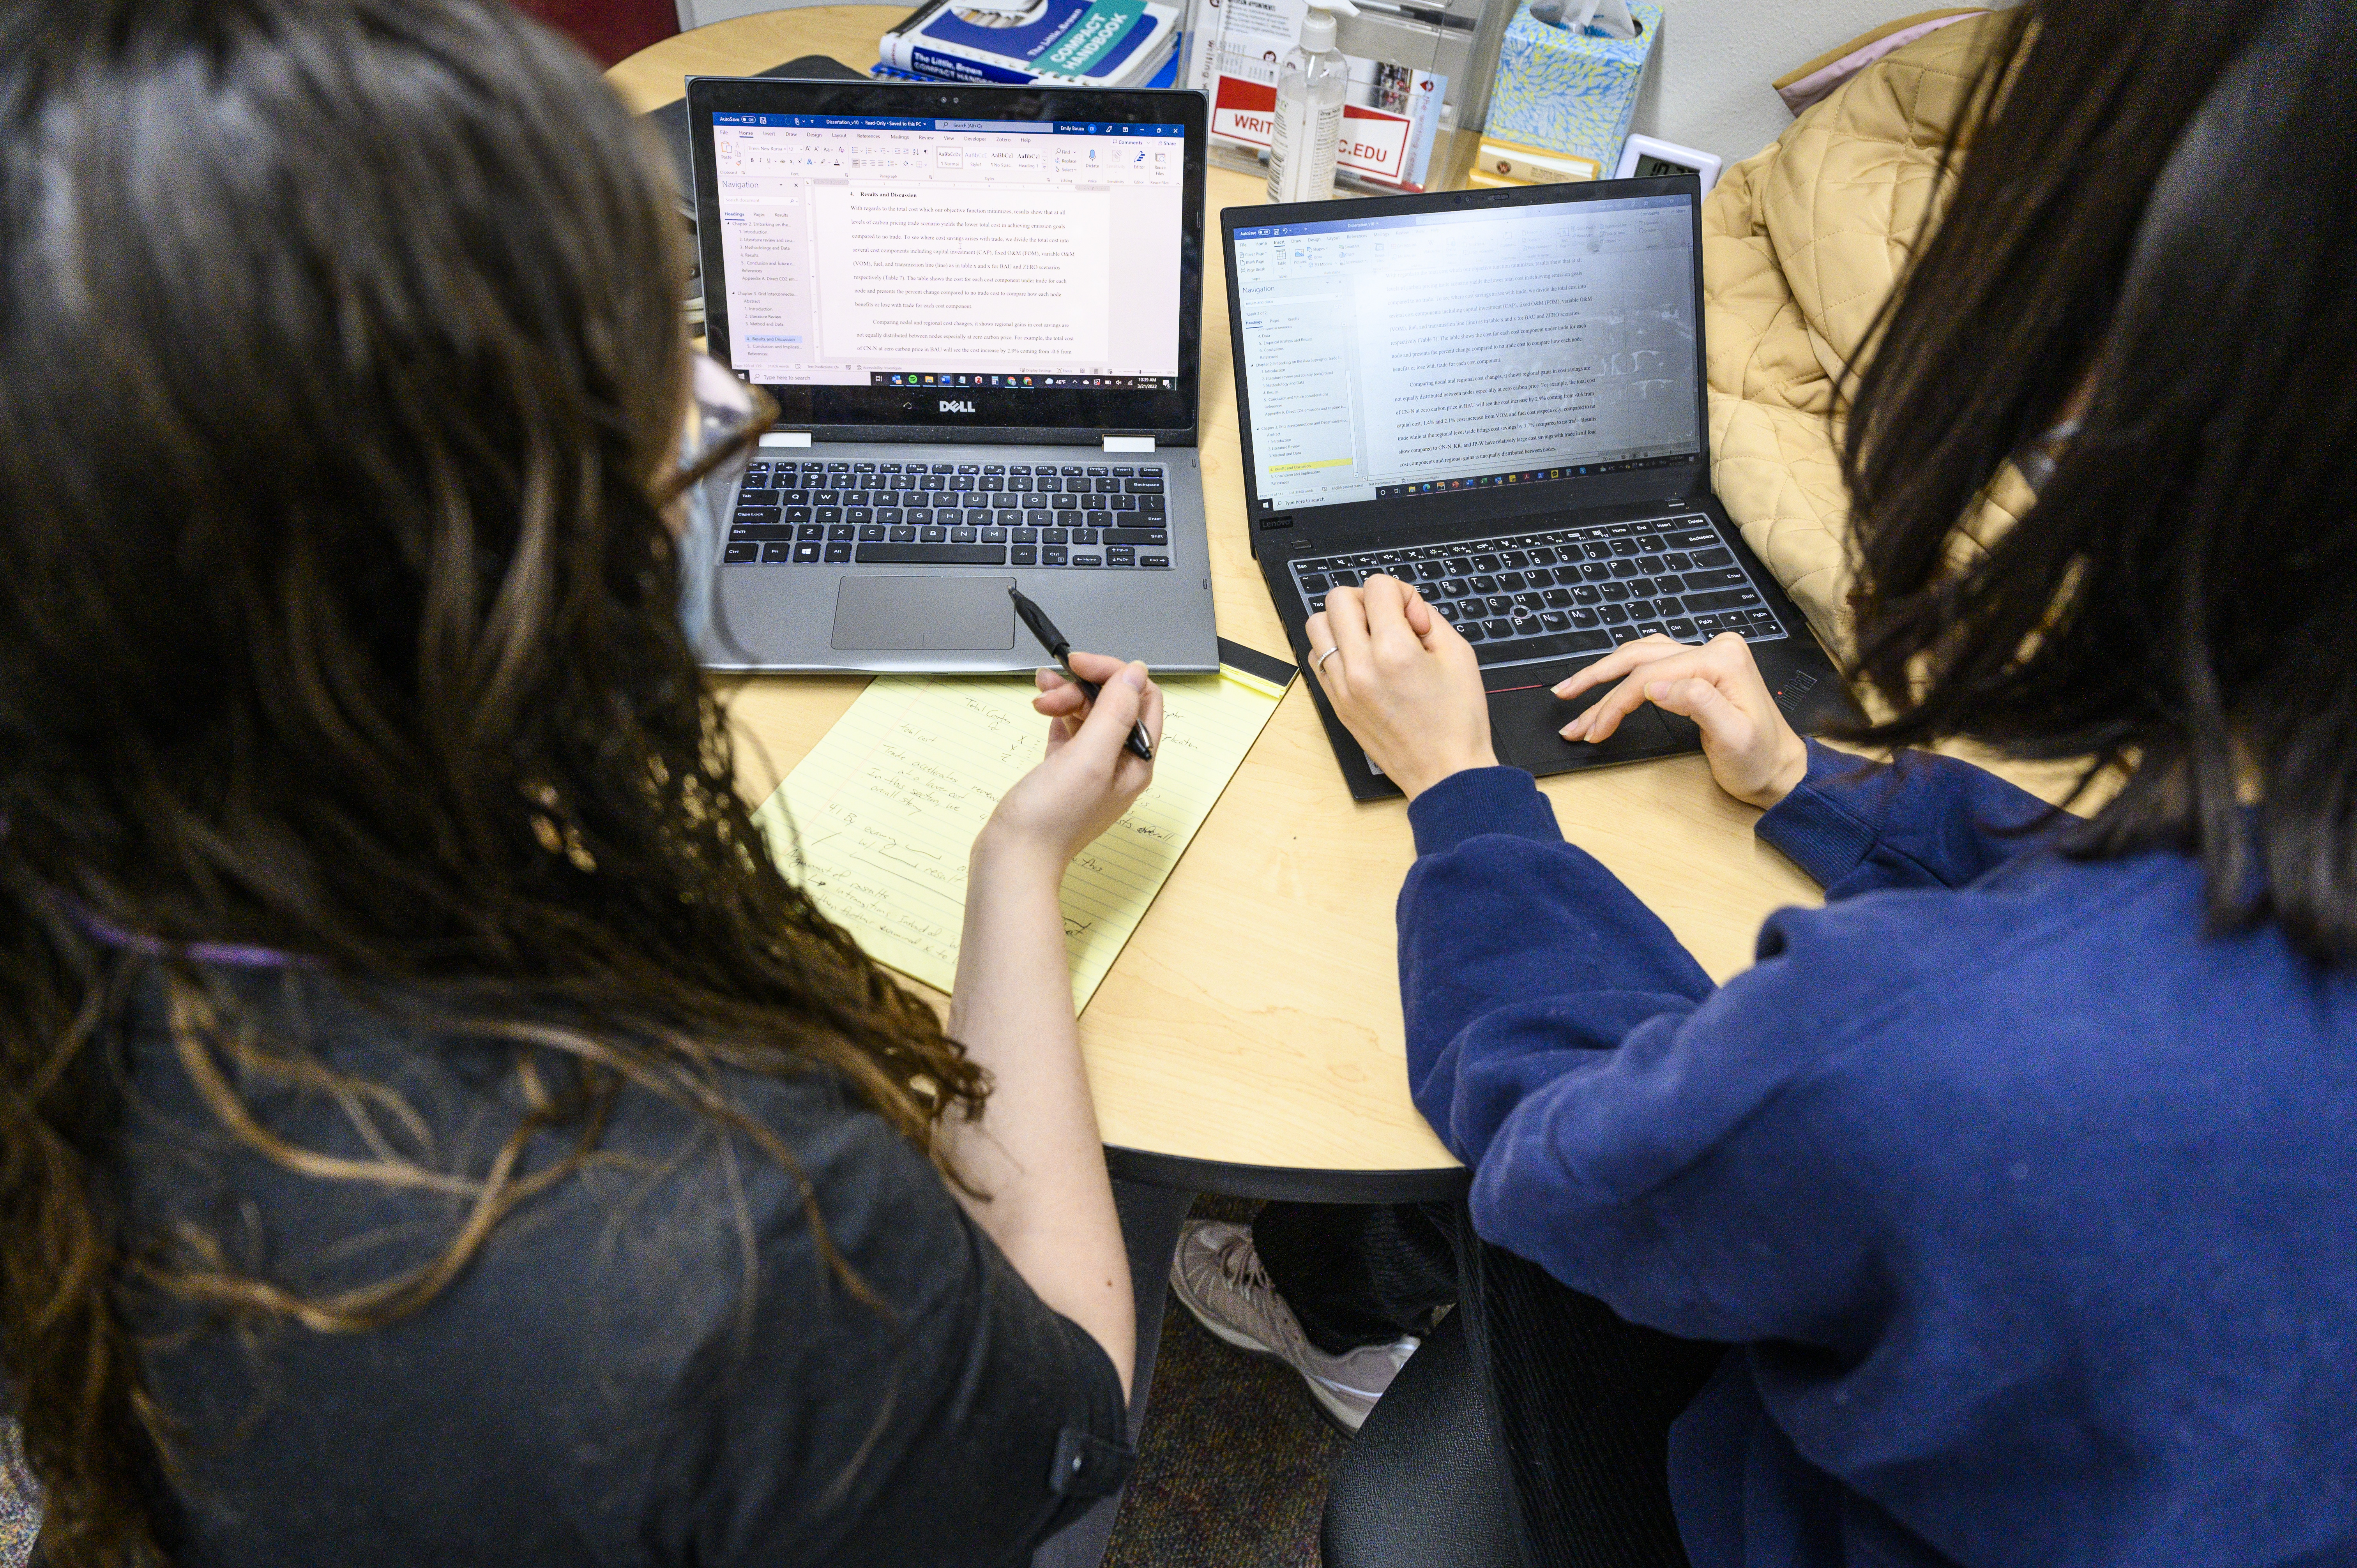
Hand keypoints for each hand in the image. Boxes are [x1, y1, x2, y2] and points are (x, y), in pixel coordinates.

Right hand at [976, 651, 1162, 868]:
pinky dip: (1057, 715)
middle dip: (1082, 687)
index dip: (1113, 674)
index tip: (1078, 664)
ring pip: (1089, 715)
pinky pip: (1069, 732)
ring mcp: (1092, 770)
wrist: (1014, 859)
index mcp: (1137, 761)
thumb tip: (1136, 672)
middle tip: (1049, 691)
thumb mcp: (1089, 757)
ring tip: (1039, 698)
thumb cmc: (1051, 818)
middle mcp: (1119, 764)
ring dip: (1066, 697)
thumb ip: (1115, 712)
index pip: (1141, 698)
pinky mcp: (1065, 773)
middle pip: (1113, 704)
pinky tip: (1042, 711)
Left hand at [1305, 574, 1496, 799]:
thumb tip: (1405, 606)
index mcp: (1393, 652)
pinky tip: (1362, 660)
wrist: (1445, 772)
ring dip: (1343, 622)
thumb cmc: (1457, 721)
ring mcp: (1341, 688)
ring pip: (1317, 626)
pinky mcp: (1335, 704)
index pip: (1377, 587)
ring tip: (1371, 639)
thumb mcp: (1459, 654)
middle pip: (1338, 598)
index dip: (1403, 594)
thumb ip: (1428, 618)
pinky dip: (1335, 649)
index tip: (1416, 620)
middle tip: (1390, 621)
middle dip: (1367, 600)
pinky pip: (1317, 659)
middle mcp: (1359, 668)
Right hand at [1554, 633, 1806, 808]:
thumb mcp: (1733, 737)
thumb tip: (1656, 685)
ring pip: (1642, 656)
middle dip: (1598, 682)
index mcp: (1722, 659)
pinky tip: (1605, 681)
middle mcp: (1714, 649)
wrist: (1779, 770)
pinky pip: (1652, 661)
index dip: (1616, 702)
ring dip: (1604, 674)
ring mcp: (1706, 656)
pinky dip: (1623, 673)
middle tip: (1565, 700)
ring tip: (1573, 691)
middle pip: (1641, 659)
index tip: (1593, 732)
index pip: (1652, 675)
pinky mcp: (1698, 669)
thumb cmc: (1759, 760)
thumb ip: (1698, 703)